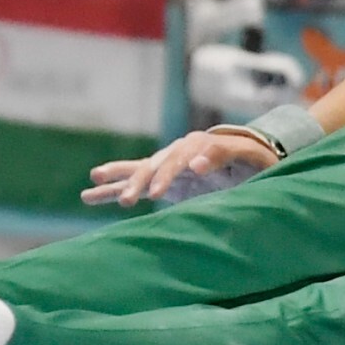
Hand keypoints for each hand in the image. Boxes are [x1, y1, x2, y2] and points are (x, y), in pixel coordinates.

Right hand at [86, 126, 279, 206]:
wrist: (250, 162)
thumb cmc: (255, 161)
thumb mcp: (250, 157)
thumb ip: (225, 156)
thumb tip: (194, 163)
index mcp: (200, 145)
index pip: (182, 160)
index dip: (170, 175)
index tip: (160, 190)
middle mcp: (178, 152)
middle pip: (155, 166)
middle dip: (141, 182)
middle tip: (130, 199)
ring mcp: (167, 165)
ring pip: (138, 172)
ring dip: (119, 181)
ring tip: (93, 184)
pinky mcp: (161, 180)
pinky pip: (132, 181)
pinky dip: (112, 188)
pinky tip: (89, 194)